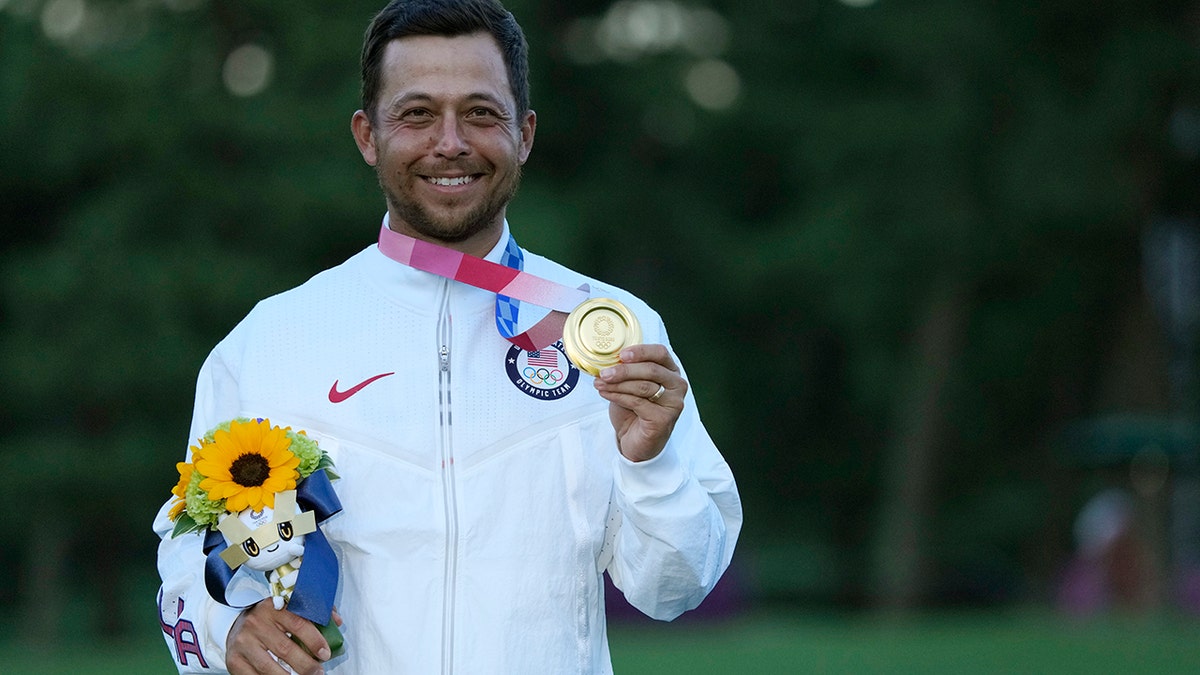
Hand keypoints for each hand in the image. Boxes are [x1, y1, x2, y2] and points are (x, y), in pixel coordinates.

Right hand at [226, 599, 331, 674]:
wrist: (237, 625)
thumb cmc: (271, 618)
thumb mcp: (290, 608)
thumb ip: (313, 612)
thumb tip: (336, 622)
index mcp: (273, 608)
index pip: (298, 623)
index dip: (315, 640)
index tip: (325, 654)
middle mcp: (255, 623)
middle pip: (285, 649)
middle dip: (306, 664)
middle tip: (318, 671)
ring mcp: (243, 643)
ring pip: (269, 666)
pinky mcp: (234, 660)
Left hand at [593, 343, 686, 462]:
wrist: (636, 441)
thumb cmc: (634, 411)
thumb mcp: (630, 385)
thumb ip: (626, 371)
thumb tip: (606, 360)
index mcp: (671, 371)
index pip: (660, 353)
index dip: (641, 351)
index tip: (621, 354)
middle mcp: (677, 385)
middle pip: (651, 370)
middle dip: (624, 370)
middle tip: (604, 372)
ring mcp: (673, 403)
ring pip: (643, 386)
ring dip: (618, 384)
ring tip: (599, 383)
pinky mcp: (664, 418)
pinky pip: (637, 402)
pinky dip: (618, 396)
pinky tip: (605, 393)